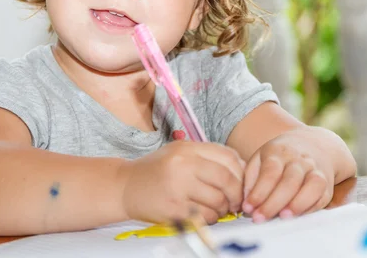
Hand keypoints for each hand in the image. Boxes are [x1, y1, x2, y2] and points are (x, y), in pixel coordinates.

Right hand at [121, 141, 244, 224]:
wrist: (124, 186)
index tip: (242, 184)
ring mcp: (177, 187)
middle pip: (226, 180)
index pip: (228, 157)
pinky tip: (204, 215)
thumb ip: (208, 156)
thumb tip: (241, 168)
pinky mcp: (172, 208)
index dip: (241, 173)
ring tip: (218, 209)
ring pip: (217, 201)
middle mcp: (182, 164)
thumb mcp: (180, 152)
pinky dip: (210, 218)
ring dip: (223, 209)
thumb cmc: (157, 170)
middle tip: (236, 202)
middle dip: (236, 194)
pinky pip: (204, 217)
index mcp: (187, 148)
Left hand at [242, 132, 333, 222]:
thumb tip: (247, 202)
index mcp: (279, 152)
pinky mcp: (326, 184)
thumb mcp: (260, 158)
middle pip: (290, 181)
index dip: (259, 192)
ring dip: (298, 204)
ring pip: (312, 186)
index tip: (248, 208)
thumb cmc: (279, 157)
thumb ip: (251, 179)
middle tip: (260, 218)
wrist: (312, 144)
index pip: (270, 172)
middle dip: (274, 203)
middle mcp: (299, 160)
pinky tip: (297, 217)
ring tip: (283, 217)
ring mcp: (315, 170)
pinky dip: (311, 208)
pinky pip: (322, 197)